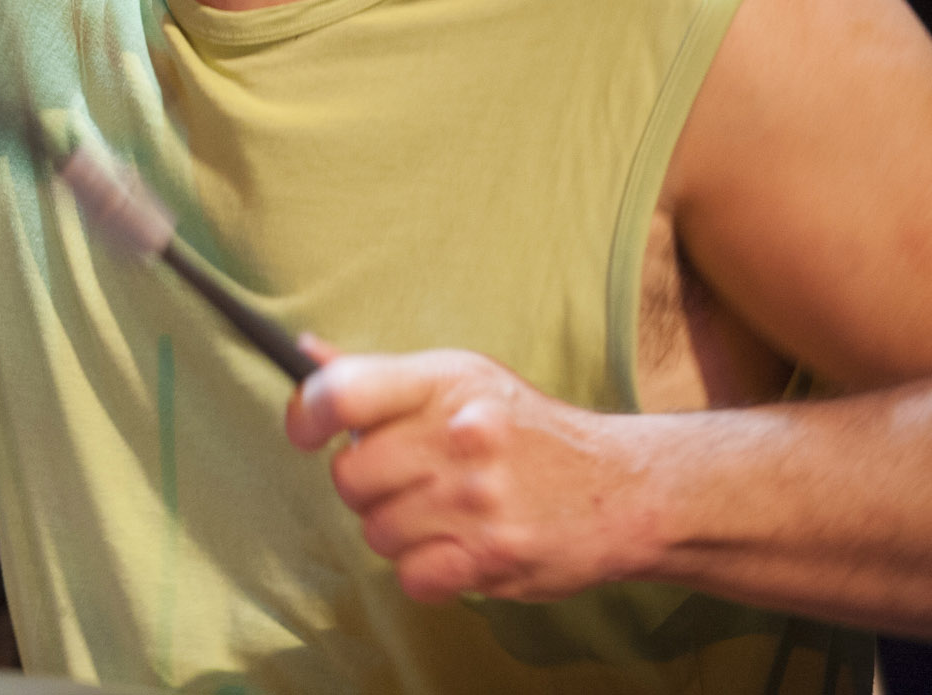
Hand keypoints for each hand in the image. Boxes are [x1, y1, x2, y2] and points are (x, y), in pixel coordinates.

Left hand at [285, 346, 661, 602]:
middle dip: (367, 484)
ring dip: (398, 530)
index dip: (307, 415)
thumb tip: (305, 354)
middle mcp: (460, 436)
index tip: (307, 431)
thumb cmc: (528, 429)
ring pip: (375, 531)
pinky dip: (425, 571)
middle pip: (349, 476)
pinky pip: (410, 577)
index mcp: (444, 382)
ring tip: (441, 513)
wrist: (626, 487)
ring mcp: (477, 499)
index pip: (342, 393)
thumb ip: (381, 376)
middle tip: (406, 480)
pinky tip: (454, 548)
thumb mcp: (461, 379)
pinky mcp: (495, 556)